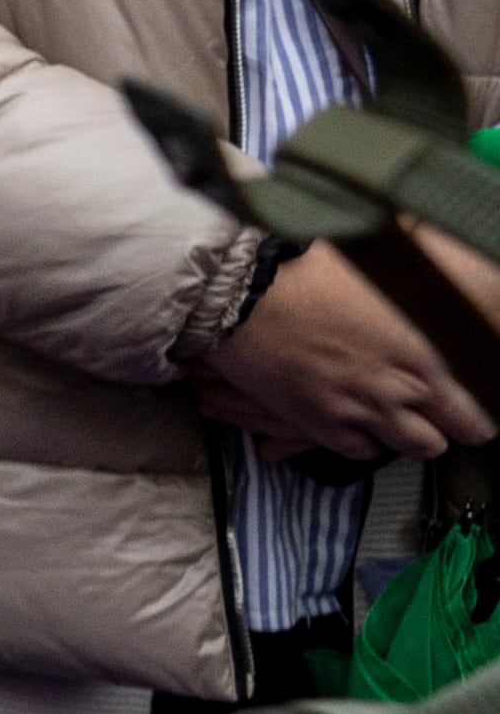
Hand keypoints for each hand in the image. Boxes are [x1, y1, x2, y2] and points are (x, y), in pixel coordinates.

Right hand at [200, 231, 499, 462]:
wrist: (239, 291)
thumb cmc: (309, 265)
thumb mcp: (385, 263)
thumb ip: (434, 272)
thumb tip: (472, 272)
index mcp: (428, 351)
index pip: (480, 405)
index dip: (480, 401)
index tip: (470, 391)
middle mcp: (403, 389)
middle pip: (460, 431)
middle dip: (456, 419)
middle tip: (443, 404)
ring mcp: (362, 411)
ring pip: (418, 447)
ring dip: (416, 431)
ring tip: (404, 411)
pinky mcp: (321, 423)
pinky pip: (362, 450)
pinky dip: (368, 438)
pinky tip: (361, 416)